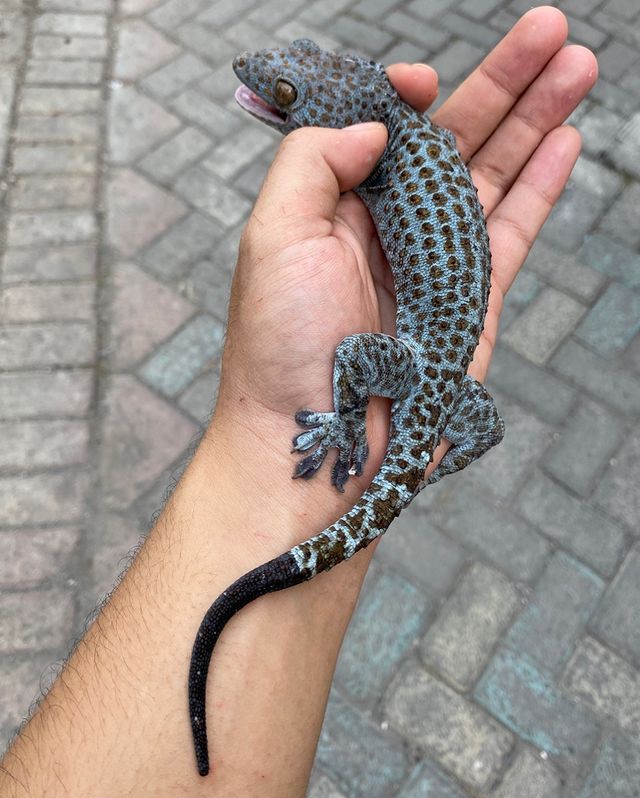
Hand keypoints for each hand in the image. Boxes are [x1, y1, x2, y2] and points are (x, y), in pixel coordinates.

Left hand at [209, 7, 596, 547]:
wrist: (317, 442)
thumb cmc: (279, 347)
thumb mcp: (273, 236)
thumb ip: (315, 161)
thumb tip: (375, 124)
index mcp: (336, 207)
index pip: (383, 131)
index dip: (405, 94)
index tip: (422, 80)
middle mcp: (388, 229)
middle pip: (454, 141)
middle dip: (503, 84)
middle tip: (550, 29)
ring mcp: (435, 263)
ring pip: (494, 176)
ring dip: (536, 120)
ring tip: (576, 65)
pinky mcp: (473, 300)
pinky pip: (512, 232)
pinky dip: (540, 186)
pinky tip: (564, 141)